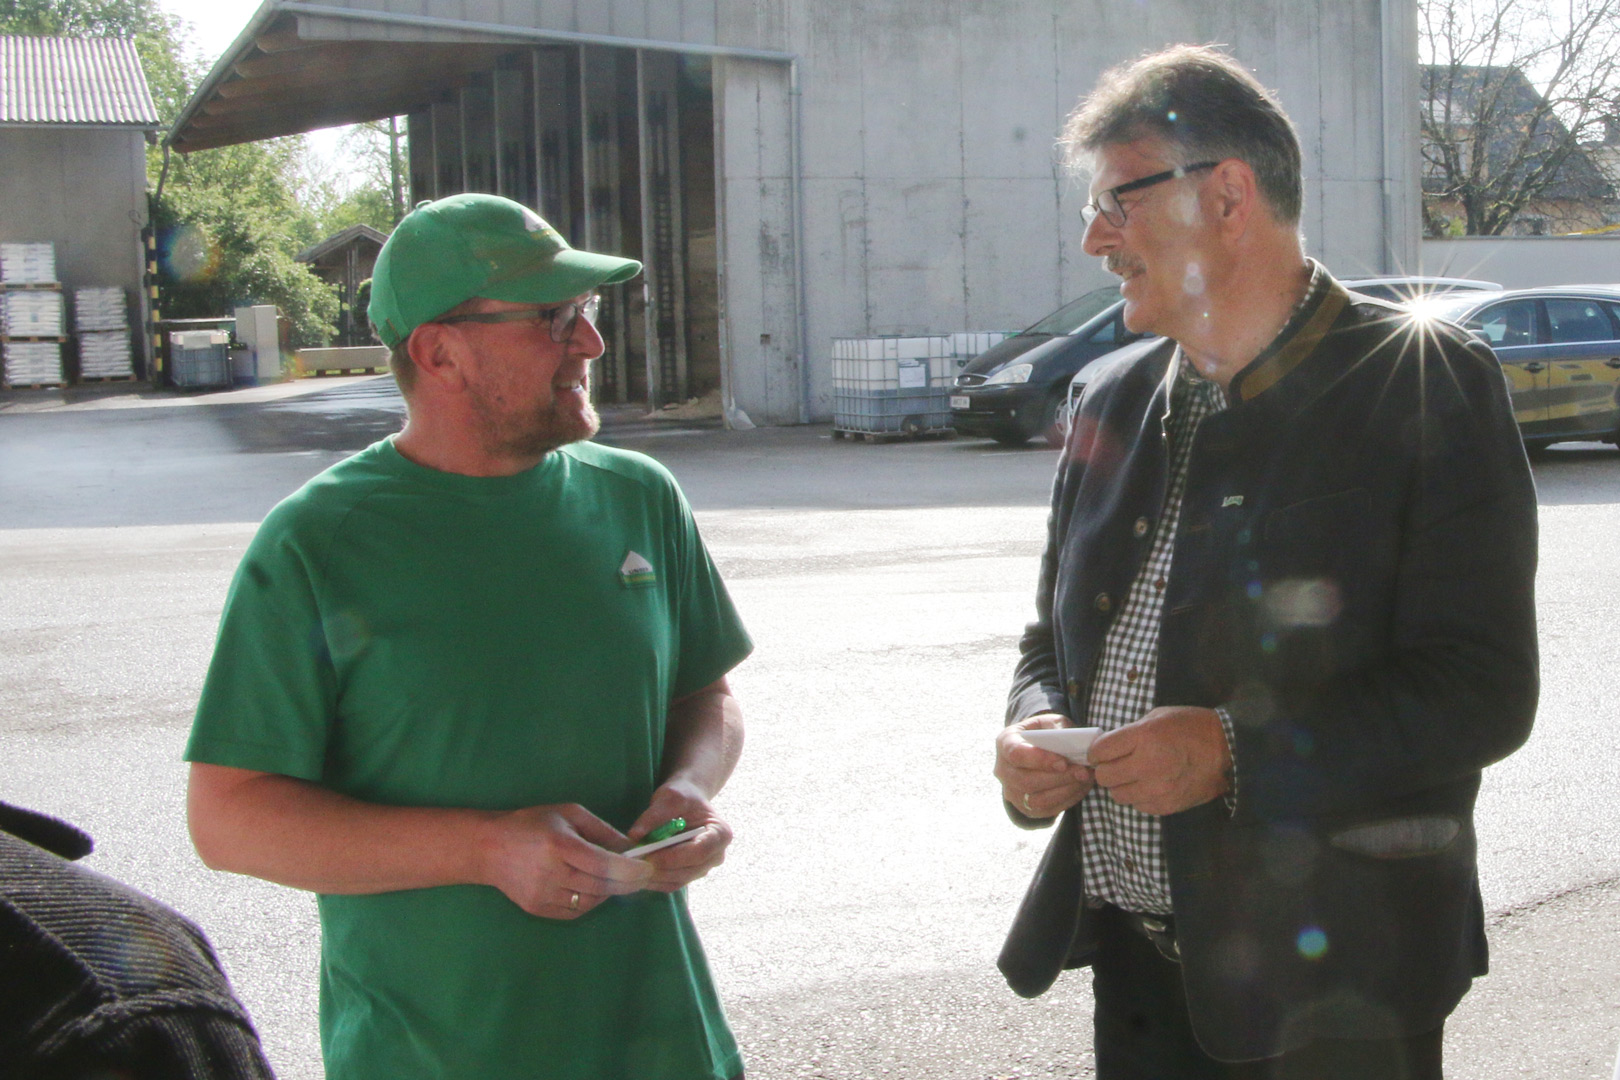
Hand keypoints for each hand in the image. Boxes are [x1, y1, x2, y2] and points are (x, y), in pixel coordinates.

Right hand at [479, 804, 653, 918]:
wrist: (489, 848)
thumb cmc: (533, 823)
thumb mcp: (569, 815)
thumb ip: (602, 830)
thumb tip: (632, 848)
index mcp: (560, 846)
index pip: (604, 865)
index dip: (630, 870)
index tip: (648, 869)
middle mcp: (552, 873)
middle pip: (601, 886)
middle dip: (628, 883)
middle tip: (643, 876)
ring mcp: (543, 894)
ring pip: (591, 901)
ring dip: (609, 892)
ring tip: (614, 878)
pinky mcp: (538, 908)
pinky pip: (575, 910)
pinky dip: (589, 901)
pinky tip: (591, 887)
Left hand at [627, 779, 732, 892]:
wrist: (686, 803)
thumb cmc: (682, 796)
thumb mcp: (669, 797)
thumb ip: (654, 815)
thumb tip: (634, 836)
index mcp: (720, 833)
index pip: (699, 851)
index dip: (674, 856)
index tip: (649, 855)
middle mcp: (717, 855)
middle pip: (689, 871)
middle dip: (660, 869)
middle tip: (633, 864)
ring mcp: (704, 868)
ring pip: (678, 880)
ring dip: (654, 877)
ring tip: (631, 866)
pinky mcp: (689, 875)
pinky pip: (671, 884)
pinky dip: (654, 880)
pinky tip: (636, 871)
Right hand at [994, 713, 1094, 818]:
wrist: (1036, 751)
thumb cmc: (1044, 734)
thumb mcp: (1049, 722)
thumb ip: (1058, 729)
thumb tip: (1071, 742)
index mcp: (1005, 743)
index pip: (1016, 754)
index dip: (1039, 759)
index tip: (1063, 762)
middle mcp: (1003, 769)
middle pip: (1026, 781)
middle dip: (1058, 778)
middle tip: (1083, 772)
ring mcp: (1011, 791)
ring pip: (1036, 800)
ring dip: (1065, 791)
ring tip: (1085, 780)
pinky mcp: (1024, 807)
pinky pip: (1045, 810)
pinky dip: (1066, 800)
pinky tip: (1080, 788)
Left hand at [1089, 706, 1231, 815]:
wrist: (1227, 749)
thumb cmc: (1190, 727)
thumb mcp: (1157, 716)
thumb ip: (1130, 732)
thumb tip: (1108, 747)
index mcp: (1143, 737)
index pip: (1099, 751)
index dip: (1096, 752)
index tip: (1102, 752)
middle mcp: (1147, 765)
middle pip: (1104, 776)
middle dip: (1106, 769)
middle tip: (1117, 764)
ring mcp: (1157, 788)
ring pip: (1117, 795)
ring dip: (1122, 785)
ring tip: (1135, 776)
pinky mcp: (1167, 805)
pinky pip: (1138, 806)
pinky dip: (1139, 797)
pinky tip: (1150, 785)